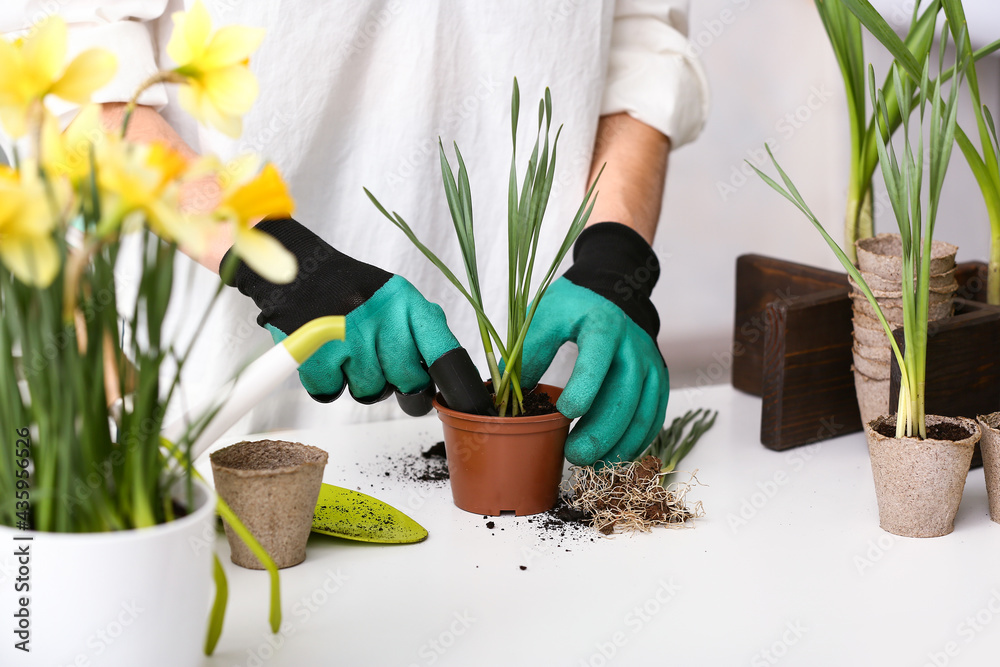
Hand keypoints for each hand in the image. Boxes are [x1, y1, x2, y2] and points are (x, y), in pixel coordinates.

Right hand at [223, 218, 458, 402]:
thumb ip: (420, 330)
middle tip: (379, 362)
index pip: (442, 350)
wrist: (297, 269)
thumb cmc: (351, 292)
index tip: (464, 402)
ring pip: (369, 390)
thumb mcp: (393, 298)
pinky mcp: (313, 351)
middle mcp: (381, 316)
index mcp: (406, 302)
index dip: (456, 383)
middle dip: (395, 381)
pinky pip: (331, 391)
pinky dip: (327, 382)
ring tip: (347, 351)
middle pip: (407, 380)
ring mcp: (347, 334)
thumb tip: (446, 371)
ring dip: (358, 380)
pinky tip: (325, 355)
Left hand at [520, 222, 667, 465]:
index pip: (597, 359)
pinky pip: (653, 419)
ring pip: (643, 414)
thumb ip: (530, 352)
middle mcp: (633, 346)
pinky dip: (636, 443)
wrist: (614, 296)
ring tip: (591, 463)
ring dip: (619, 445)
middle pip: (625, 395)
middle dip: (600, 432)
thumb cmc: (575, 308)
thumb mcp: (546, 316)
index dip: (584, 388)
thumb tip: (509, 395)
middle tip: (574, 455)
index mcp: (602, 326)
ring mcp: (650, 366)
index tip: (564, 414)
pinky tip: (614, 456)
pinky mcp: (658, 382)